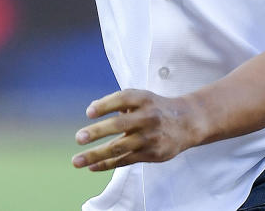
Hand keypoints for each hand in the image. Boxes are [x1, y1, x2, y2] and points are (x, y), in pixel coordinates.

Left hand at [71, 89, 199, 171]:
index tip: (89, 112)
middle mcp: (147, 117)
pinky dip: (107, 164)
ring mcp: (150, 137)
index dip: (105, 105)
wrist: (186, 123)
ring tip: (77, 161)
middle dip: (97, 132)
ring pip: (120, 147)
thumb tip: (91, 110)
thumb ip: (118, 101)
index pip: (123, 99)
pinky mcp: (151, 154)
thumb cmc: (154, 108)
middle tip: (79, 138)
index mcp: (143, 99)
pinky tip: (92, 166)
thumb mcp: (141, 97)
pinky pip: (125, 160)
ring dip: (96, 155)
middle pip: (120, 124)